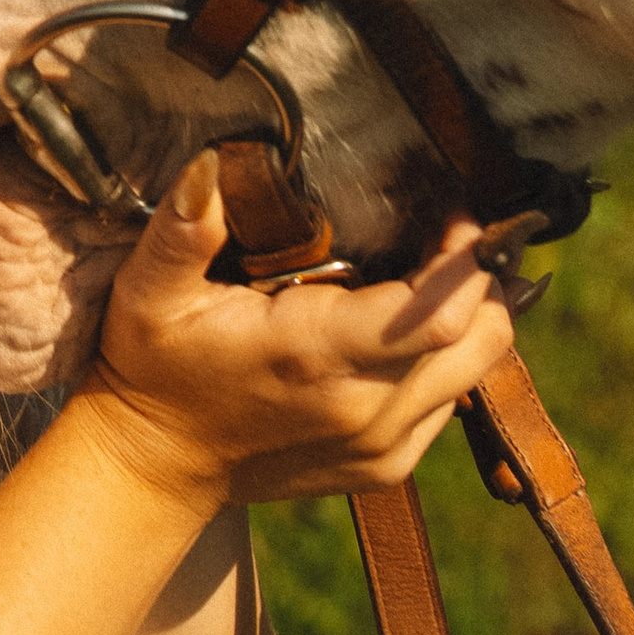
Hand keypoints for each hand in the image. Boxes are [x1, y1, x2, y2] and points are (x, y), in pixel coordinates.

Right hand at [80, 151, 514, 514]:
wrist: (155, 468)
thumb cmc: (154, 367)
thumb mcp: (150, 291)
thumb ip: (185, 229)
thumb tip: (213, 165)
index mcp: (315, 355)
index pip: (438, 316)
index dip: (466, 261)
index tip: (455, 217)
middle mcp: (364, 408)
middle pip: (483, 340)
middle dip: (481, 282)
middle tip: (449, 239)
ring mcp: (383, 447)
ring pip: (478, 371)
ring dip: (468, 320)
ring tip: (430, 279)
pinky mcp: (387, 468)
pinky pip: (450, 403)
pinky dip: (442, 361)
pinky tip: (398, 334)